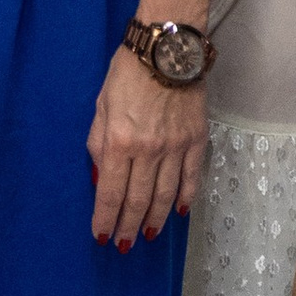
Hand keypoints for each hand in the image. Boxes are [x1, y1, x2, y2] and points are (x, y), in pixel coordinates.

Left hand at [86, 46, 206, 249]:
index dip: (105, 218)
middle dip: (128, 227)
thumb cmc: (126, 73)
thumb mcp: (100, 106)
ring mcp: (176, 147)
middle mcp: (149, 150)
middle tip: (123, 246)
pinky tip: (176, 213)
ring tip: (147, 236)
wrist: (167, 49)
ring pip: (165, 195)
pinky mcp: (197, 140)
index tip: (101, 236)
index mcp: (119, 141)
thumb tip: (102, 180)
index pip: (111, 192)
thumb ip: (98, 145)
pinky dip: (185, 198)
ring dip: (155, 220)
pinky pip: (191, 178)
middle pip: (138, 200)